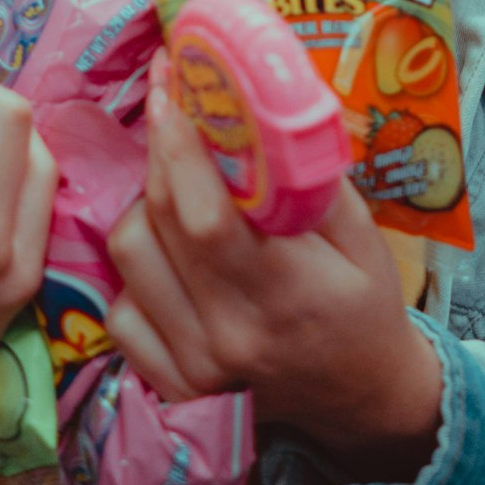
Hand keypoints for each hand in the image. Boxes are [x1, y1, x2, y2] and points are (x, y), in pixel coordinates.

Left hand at [106, 79, 442, 482]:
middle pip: (158, 221)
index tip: (168, 84)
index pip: (205, 214)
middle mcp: (230, 335)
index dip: (176, 142)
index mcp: (285, 295)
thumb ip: (308, 177)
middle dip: (159, 149)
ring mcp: (194, 367)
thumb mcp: (364, 237)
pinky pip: (120, 305)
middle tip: (170, 106)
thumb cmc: (364, 307)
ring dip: (145, 206)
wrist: (362, 399)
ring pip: (128, 253)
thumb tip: (257, 104)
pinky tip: (171, 255)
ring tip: (180, 192)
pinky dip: (137, 269)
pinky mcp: (170, 385)